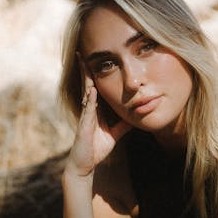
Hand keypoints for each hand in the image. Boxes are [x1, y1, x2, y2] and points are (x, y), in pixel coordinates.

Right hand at [66, 61, 130, 177]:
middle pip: (87, 85)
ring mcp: (85, 117)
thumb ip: (123, 125)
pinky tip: (91, 90)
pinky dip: (90, 100)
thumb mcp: (114, 135)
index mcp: (95, 111)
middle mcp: (88, 111)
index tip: (93, 59)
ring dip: (85, 79)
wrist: (85, 165)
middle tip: (82, 53)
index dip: (93, 74)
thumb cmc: (96, 149)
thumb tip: (135, 117)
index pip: (94, 88)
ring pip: (85, 94)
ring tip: (84, 63)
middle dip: (85, 70)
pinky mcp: (84, 126)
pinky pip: (87, 110)